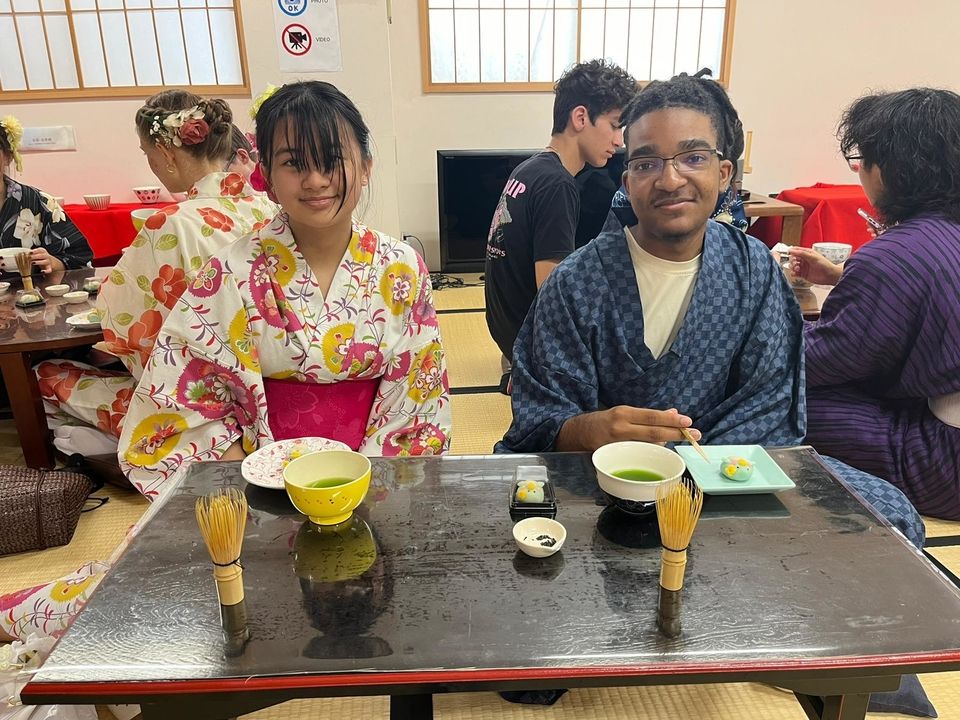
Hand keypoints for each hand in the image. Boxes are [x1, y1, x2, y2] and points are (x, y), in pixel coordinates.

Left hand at [30, 247, 61, 273]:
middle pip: (42, 255)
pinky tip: (42, 271)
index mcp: (43, 251)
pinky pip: (49, 270)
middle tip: (30, 257)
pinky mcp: (49, 268)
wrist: (48, 261)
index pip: (40, 250)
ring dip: (39, 262)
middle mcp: (46, 256)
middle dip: (35, 256)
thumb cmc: (39, 257)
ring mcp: (48, 262)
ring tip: (33, 263)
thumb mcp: (36, 253)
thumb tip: (24, 253)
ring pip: (45, 262)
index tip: (30, 252)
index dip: (35, 251)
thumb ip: (31, 253)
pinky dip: (46, 271)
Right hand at [556, 406, 700, 451]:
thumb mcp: (625, 413)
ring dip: (666, 444)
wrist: (577, 433)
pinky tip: (659, 451)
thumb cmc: (605, 422)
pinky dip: (651, 453)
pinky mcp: (614, 457)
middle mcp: (620, 428)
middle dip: (676, 433)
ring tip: (680, 440)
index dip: (670, 420)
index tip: (688, 422)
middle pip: (653, 432)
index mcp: (624, 413)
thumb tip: (674, 413)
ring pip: (647, 446)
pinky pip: (638, 456)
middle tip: (695, 434)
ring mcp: (617, 445)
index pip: (651, 417)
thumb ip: (648, 415)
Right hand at [788, 246, 841, 285]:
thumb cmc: (824, 264)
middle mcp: (804, 260)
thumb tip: (791, 250)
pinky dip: (793, 273)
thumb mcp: (812, 257)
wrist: (829, 275)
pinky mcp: (803, 274)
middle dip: (792, 261)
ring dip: (793, 267)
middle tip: (795, 263)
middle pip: (793, 259)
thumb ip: (802, 253)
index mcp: (807, 253)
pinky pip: (794, 273)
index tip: (788, 253)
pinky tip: (795, 273)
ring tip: (797, 269)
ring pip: (793, 266)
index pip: (796, 250)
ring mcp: (803, 267)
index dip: (792, 251)